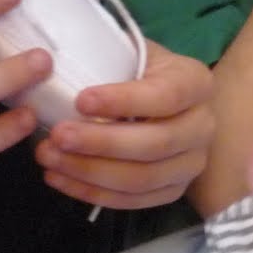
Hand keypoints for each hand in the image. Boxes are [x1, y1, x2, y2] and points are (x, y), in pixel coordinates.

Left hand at [34, 41, 215, 209]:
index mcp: (196, 83)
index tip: (80, 100)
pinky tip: (59, 178)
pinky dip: (92, 193)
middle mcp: (203, 126)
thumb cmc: (137, 71)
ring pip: (143, 178)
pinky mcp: (174, 190)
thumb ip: (106, 58)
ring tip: (49, 157)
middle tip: (57, 135)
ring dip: (91, 171)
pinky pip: (134, 201)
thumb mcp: (130, 52)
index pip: (166, 96)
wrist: (160, 100)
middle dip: (101, 143)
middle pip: (156, 144)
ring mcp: (192, 162)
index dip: (124, 101)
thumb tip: (52, 65)